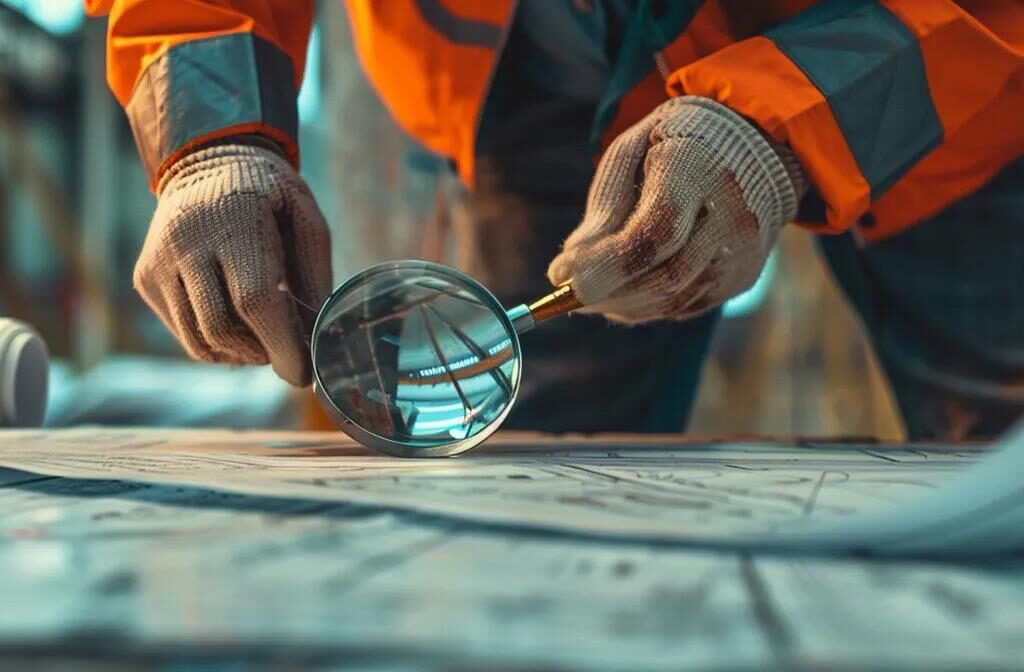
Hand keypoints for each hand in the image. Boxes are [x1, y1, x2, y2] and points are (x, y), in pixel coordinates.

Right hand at [134, 143, 331, 385]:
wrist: (207, 162)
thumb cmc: (268, 195)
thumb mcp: (306, 218)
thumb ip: (315, 276)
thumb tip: (317, 338)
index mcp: (234, 222)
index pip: (255, 299)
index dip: (281, 344)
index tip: (303, 373)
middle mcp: (186, 243)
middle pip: (222, 327)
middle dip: (262, 353)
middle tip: (288, 349)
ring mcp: (159, 263)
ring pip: (198, 340)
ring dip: (239, 354)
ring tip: (265, 335)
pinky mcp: (145, 279)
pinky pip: (183, 333)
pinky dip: (215, 342)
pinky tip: (237, 321)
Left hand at [548, 96, 805, 322]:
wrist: (755, 145)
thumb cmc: (677, 143)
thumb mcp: (632, 151)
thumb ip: (602, 207)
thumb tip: (566, 271)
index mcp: (700, 168)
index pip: (655, 233)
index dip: (604, 263)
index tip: (560, 274)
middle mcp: (733, 216)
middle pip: (664, 276)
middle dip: (606, 291)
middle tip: (566, 289)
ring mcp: (743, 253)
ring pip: (672, 300)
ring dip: (620, 304)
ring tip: (587, 291)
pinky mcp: (741, 277)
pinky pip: (684, 306)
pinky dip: (644, 307)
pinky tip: (620, 292)